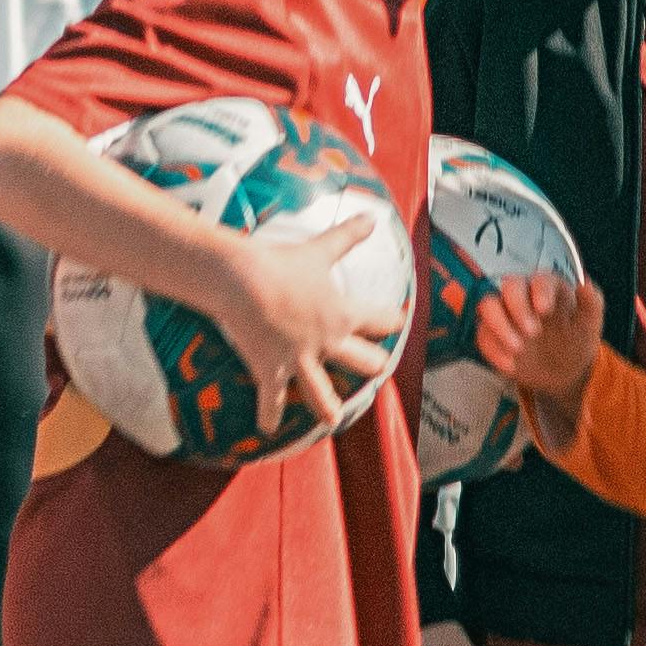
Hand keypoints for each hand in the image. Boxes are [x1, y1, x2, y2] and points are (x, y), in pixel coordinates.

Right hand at [205, 222, 410, 433]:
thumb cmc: (283, 264)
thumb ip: (348, 235)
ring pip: (322, 394)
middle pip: (363, 361)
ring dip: (328, 407)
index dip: (392, 319)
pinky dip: (268, 415)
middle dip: (372, 365)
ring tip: (332, 419)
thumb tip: (373, 216)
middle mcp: (328, 342)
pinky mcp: (271, 372)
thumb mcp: (320, 249)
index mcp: (343, 314)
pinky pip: (271, 400)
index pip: (380, 319)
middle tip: (376, 367)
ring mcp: (300, 361)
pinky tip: (267, 429)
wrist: (246, 282)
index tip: (399, 320)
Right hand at [473, 271, 604, 433]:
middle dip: (518, 307)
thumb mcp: (590, 325)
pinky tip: (512, 364)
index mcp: (548, 288)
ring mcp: (504, 315)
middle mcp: (523, 296)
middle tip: (533, 332)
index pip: (539, 279)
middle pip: (509, 285)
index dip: (540, 292)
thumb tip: (585, 284)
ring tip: (518, 348)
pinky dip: (494, 350)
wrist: (564, 371)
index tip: (545, 310)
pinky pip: (482, 336)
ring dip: (498, 325)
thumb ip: (591, 303)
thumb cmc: (576, 340)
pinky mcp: (492, 335)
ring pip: (487, 305)